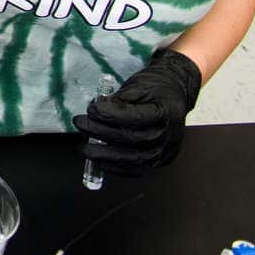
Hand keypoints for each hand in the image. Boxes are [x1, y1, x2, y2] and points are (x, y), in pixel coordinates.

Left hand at [73, 47, 201, 175]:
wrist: (175, 95)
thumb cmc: (155, 88)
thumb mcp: (138, 85)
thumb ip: (119, 99)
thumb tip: (97, 110)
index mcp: (164, 112)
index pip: (135, 118)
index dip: (110, 115)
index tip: (91, 109)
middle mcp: (168, 134)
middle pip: (132, 139)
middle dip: (101, 133)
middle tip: (80, 124)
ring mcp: (166, 150)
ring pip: (135, 159)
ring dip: (106, 156)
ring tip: (85, 149)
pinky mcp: (161, 161)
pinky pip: (138, 169)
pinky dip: (117, 168)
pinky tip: (101, 162)